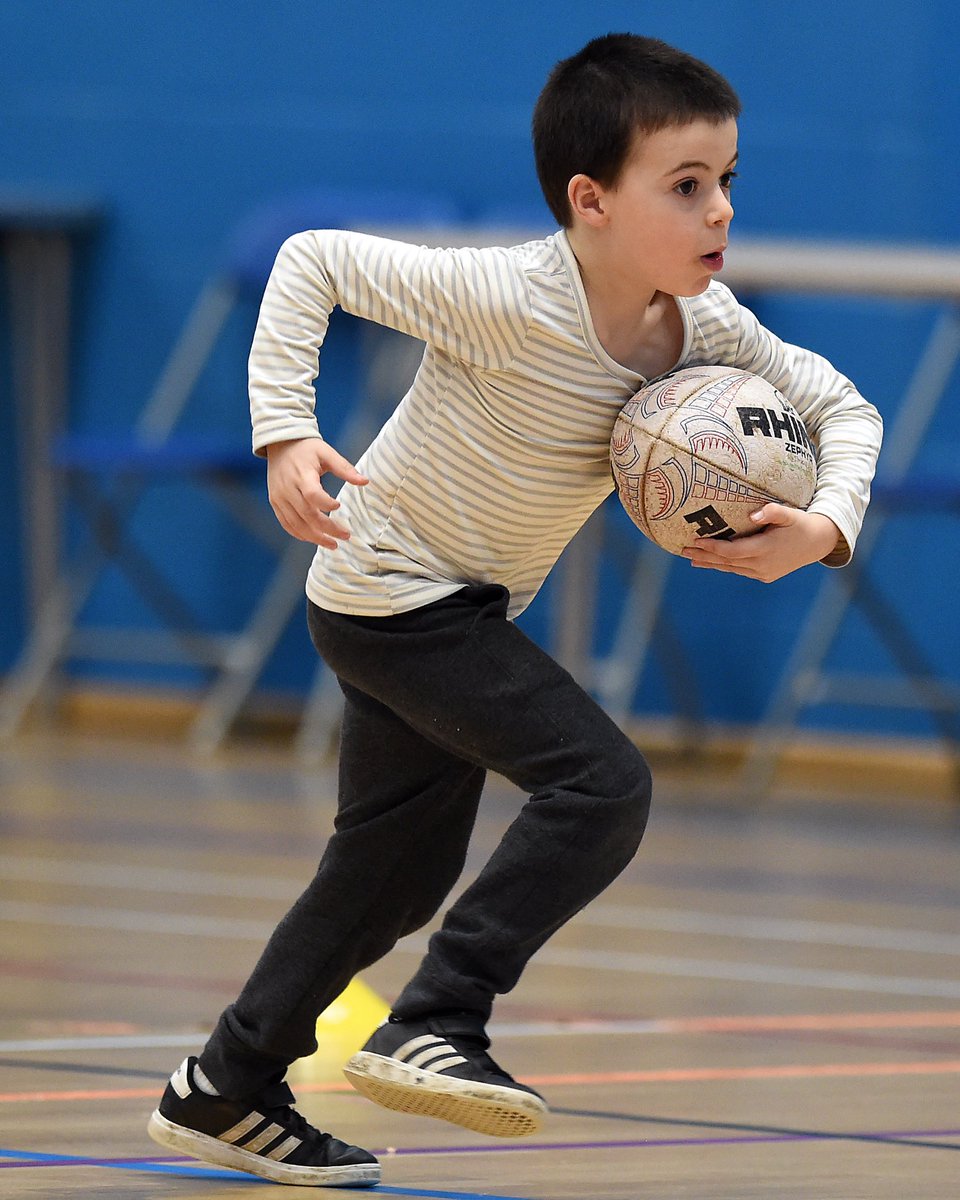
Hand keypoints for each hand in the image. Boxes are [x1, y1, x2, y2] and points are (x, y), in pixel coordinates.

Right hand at [265, 438, 367, 548]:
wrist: (280, 444)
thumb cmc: (307, 448)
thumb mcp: (326, 452)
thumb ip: (344, 468)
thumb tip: (365, 481)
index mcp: (302, 474)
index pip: (312, 494)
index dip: (326, 504)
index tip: (339, 506)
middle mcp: (288, 488)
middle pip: (307, 515)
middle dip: (327, 529)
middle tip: (345, 536)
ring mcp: (279, 497)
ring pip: (296, 524)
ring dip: (315, 538)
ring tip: (333, 545)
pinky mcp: (275, 503)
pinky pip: (287, 524)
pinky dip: (300, 534)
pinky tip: (315, 539)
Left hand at [681, 504, 839, 582]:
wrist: (817, 543)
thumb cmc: (800, 523)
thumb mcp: (788, 513)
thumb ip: (772, 511)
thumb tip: (753, 515)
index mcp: (765, 550)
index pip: (731, 551)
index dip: (712, 548)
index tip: (695, 540)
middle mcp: (761, 565)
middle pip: (726, 562)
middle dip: (704, 556)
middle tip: (683, 549)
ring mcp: (763, 573)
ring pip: (731, 568)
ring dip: (711, 563)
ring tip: (691, 558)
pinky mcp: (765, 576)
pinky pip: (740, 570)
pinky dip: (725, 566)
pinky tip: (712, 562)